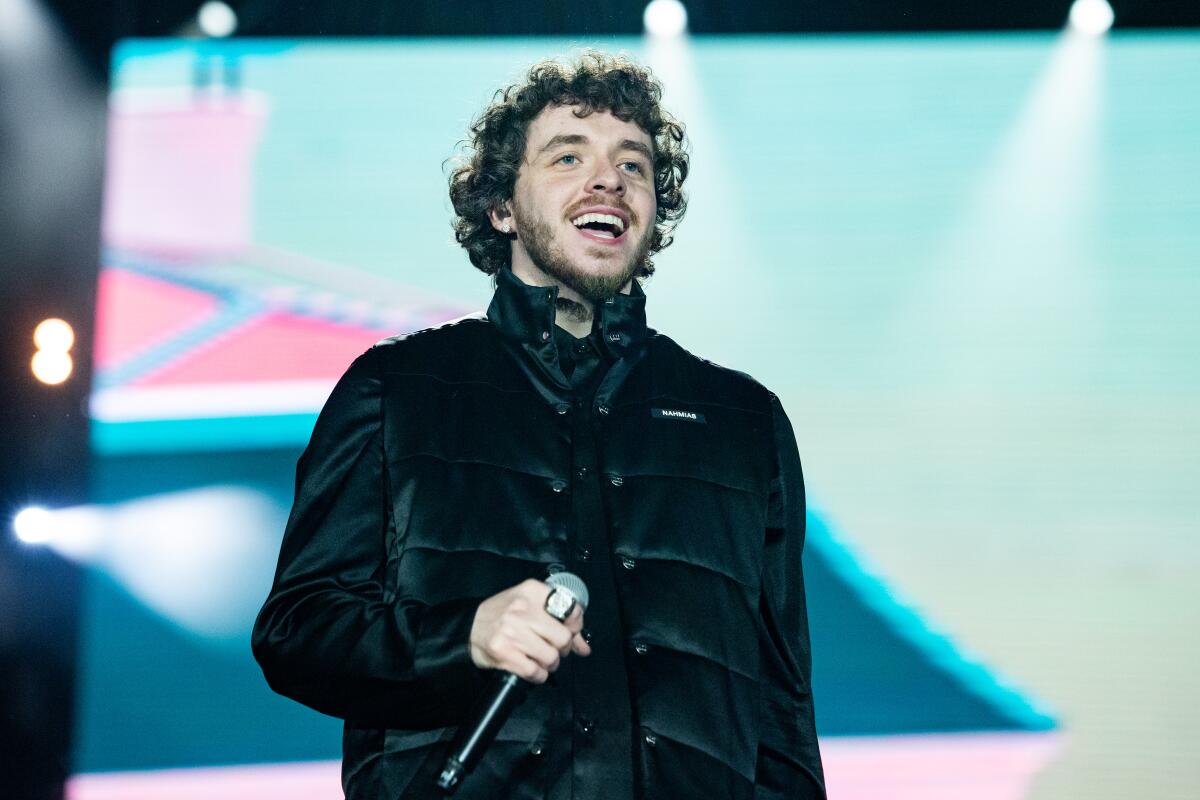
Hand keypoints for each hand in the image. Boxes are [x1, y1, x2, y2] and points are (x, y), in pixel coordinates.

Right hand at [469, 579, 591, 682]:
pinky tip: (532, 669)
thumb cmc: (503, 616)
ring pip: (551, 657)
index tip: (570, 632)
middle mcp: (522, 609)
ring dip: (549, 664)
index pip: (570, 609)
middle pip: (563, 637)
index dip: (575, 626)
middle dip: (562, 649)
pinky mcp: (504, 653)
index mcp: (531, 591)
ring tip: (539, 659)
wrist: (468, 628)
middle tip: (552, 648)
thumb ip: (560, 624)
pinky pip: (535, 672)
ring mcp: (512, 631)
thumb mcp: (531, 608)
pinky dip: (538, 675)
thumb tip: (584, 648)